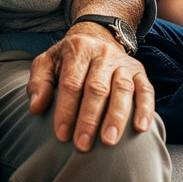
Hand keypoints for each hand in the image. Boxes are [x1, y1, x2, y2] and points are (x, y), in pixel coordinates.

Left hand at [27, 24, 154, 149]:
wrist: (97, 37)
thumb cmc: (68, 59)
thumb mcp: (48, 62)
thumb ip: (39, 83)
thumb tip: (36, 107)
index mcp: (78, 49)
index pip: (71, 83)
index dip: (66, 109)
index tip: (61, 135)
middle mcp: (103, 54)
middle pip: (97, 88)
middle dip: (89, 118)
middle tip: (82, 145)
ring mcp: (123, 63)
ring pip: (122, 89)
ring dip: (116, 117)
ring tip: (109, 141)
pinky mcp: (140, 72)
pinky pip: (146, 90)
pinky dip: (145, 109)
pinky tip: (141, 128)